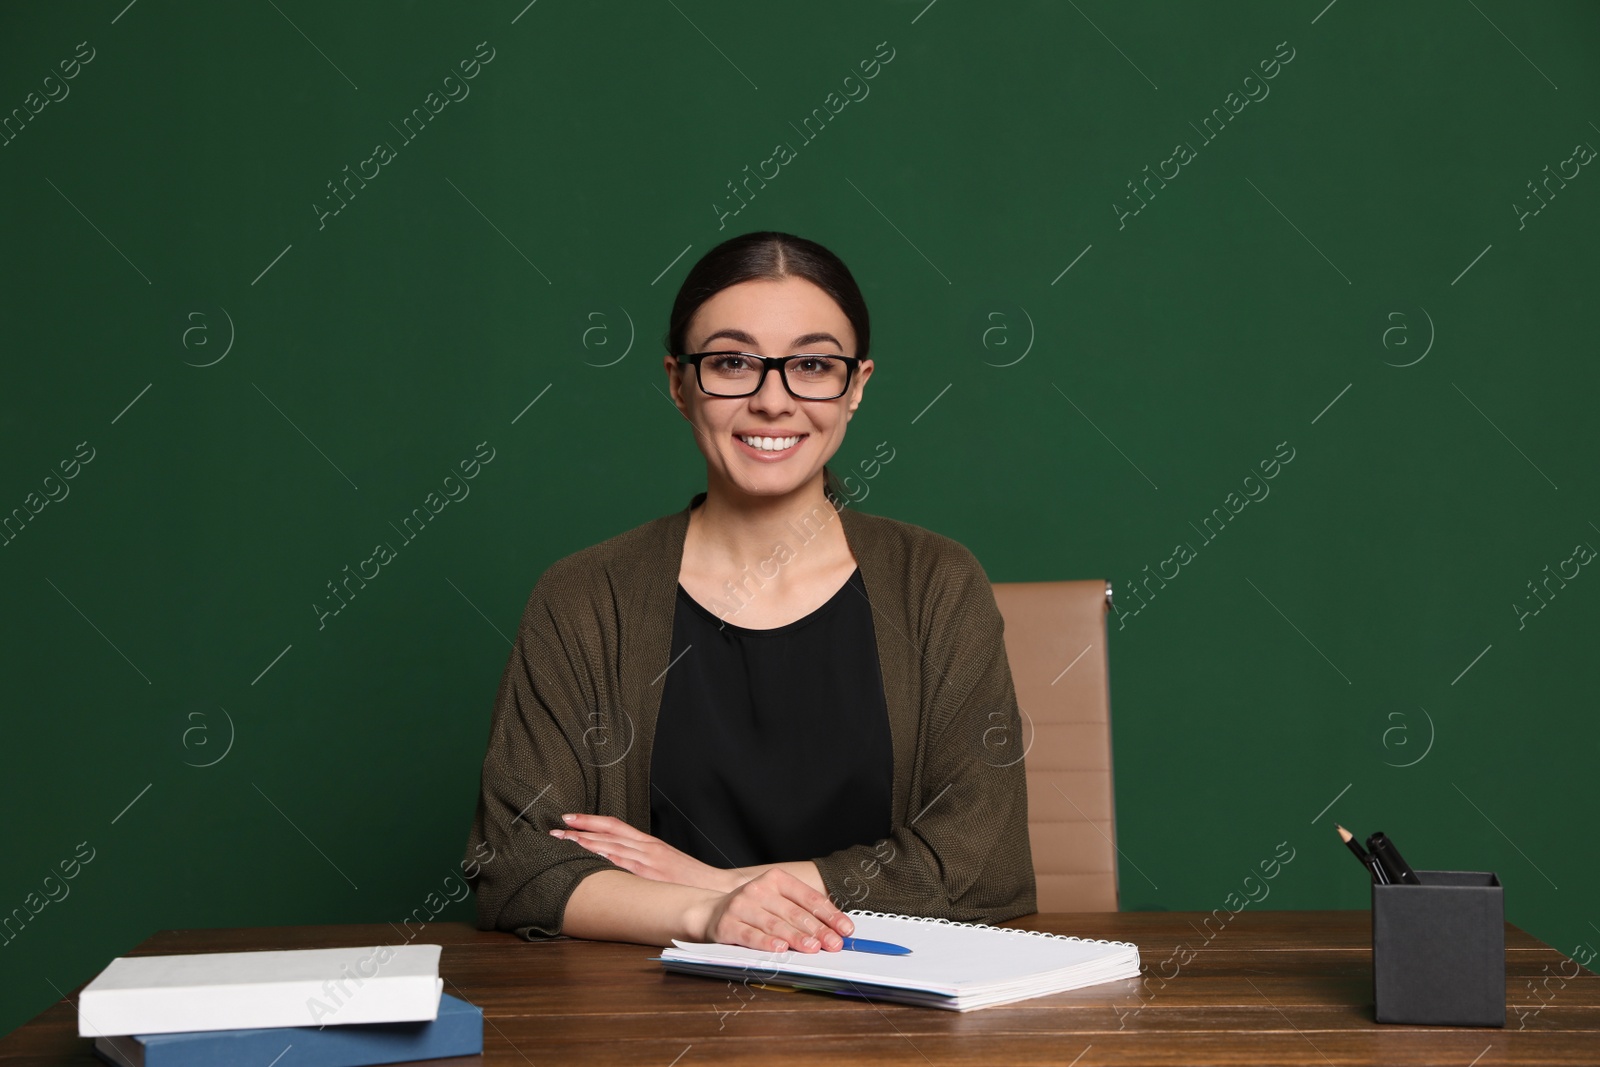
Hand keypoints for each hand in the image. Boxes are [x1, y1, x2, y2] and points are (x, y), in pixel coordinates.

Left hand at [551, 814, 736, 892]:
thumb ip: (643, 859)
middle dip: (579, 830)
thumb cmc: (689, 879)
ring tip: (562, 841)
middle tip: (555, 830)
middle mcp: (646, 848)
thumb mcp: (665, 862)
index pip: (615, 825)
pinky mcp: (650, 876)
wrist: (714, 887)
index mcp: (650, 843)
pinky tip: (588, 857)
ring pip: (611, 846)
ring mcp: (648, 862)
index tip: (570, 819)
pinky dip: (604, 858)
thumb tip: (618, 861)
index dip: (591, 820)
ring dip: (585, 843)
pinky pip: (623, 864)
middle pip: (608, 833)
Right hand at [692, 869, 854, 953]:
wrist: (709, 911)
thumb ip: (800, 910)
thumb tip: (834, 929)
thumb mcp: (775, 900)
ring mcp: (741, 906)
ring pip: (774, 924)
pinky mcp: (727, 925)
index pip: (808, 897)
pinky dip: (766, 943)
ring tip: (813, 947)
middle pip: (794, 912)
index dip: (829, 914)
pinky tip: (780, 949)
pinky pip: (750, 935)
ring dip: (796, 937)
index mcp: (775, 879)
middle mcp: (758, 889)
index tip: (845, 929)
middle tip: (834, 944)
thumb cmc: (751, 909)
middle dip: (818, 930)